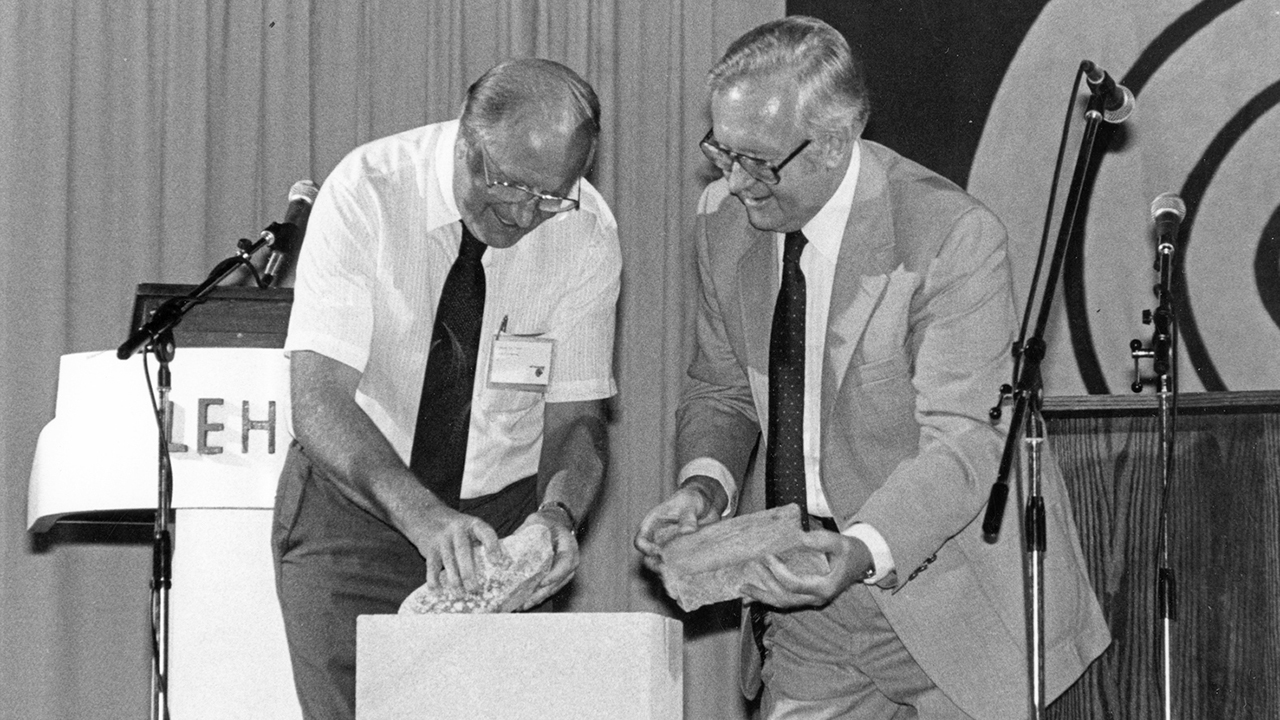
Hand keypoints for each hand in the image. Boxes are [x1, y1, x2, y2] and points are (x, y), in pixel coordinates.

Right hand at [411, 505, 500, 594]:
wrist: (427, 515)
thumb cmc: (457, 529)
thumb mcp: (471, 528)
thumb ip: (482, 543)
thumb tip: (500, 570)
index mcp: (473, 525)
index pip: (485, 532)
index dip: (492, 546)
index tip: (497, 561)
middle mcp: (457, 530)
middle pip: (463, 551)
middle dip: (468, 572)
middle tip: (474, 589)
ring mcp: (442, 539)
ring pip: (448, 561)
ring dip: (454, 580)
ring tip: (460, 595)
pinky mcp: (430, 549)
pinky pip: (432, 566)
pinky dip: (434, 580)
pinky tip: (439, 591)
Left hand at [515, 507, 580, 609]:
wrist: (555, 524)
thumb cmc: (546, 523)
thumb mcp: (536, 522)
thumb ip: (524, 532)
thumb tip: (503, 546)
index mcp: (569, 546)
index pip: (566, 563)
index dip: (555, 575)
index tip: (542, 582)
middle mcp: (571, 561)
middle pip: (559, 581)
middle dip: (541, 593)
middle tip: (526, 602)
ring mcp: (565, 571)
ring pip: (554, 588)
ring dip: (538, 598)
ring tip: (522, 606)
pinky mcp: (557, 577)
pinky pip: (549, 589)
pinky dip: (538, 596)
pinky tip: (524, 603)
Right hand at [634, 481, 721, 573]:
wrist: (707, 505)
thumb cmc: (692, 500)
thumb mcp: (690, 504)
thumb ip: (688, 517)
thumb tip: (687, 531)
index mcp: (653, 525)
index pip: (641, 541)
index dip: (647, 549)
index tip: (661, 552)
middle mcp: (659, 540)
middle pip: (649, 559)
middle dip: (657, 566)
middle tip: (671, 571)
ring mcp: (671, 549)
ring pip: (664, 566)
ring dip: (671, 572)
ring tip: (683, 575)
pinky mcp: (684, 555)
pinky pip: (680, 568)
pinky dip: (684, 572)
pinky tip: (693, 574)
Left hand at [740, 530, 872, 608]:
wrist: (861, 562)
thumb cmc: (850, 551)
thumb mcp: (840, 542)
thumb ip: (822, 540)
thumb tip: (799, 537)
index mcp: (825, 587)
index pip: (795, 584)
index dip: (779, 571)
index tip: (769, 556)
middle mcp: (817, 599)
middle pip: (785, 597)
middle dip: (766, 582)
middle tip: (755, 563)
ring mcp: (811, 601)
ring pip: (782, 603)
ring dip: (762, 595)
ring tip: (743, 587)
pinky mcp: (806, 598)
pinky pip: (785, 601)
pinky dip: (767, 599)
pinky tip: (750, 597)